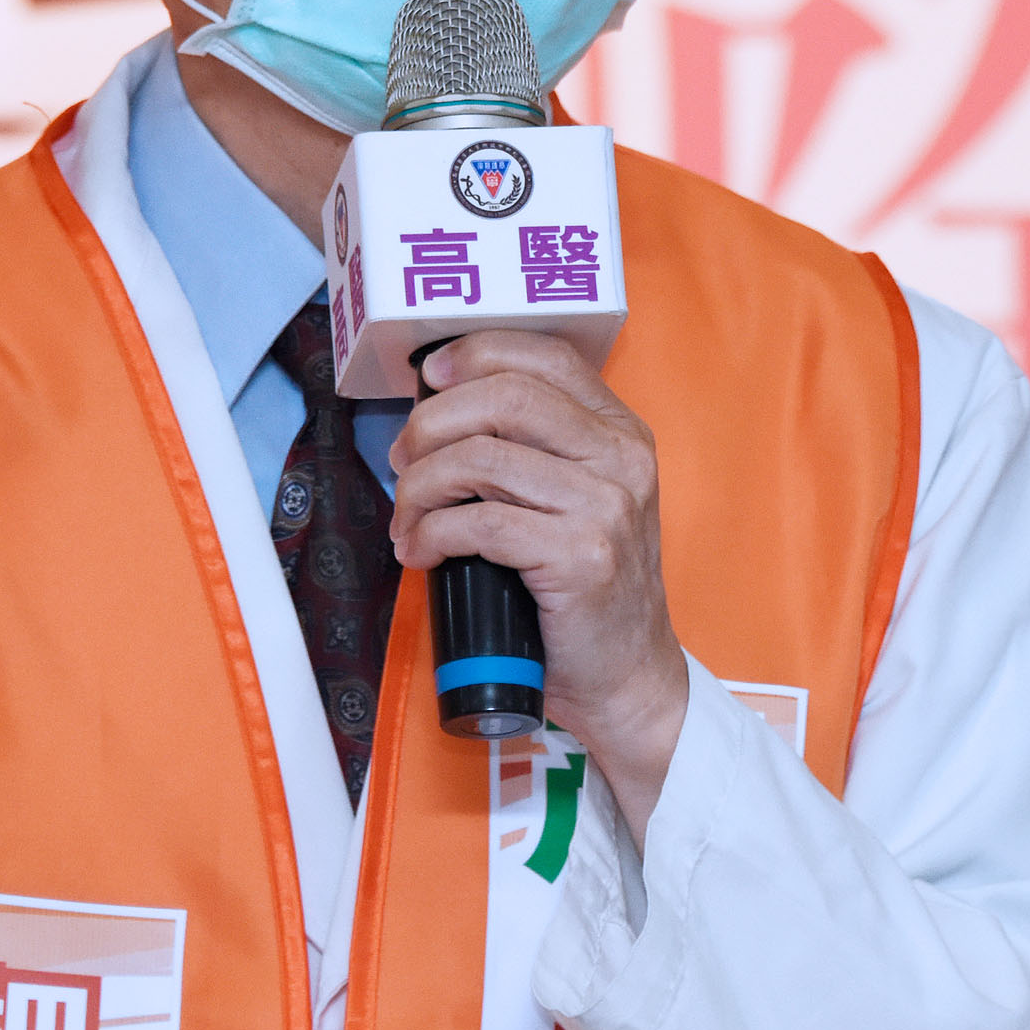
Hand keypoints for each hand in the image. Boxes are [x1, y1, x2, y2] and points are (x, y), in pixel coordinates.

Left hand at [386, 331, 688, 829]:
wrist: (627, 677)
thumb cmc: (583, 592)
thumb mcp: (576, 501)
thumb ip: (533, 451)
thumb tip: (436, 413)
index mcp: (622, 433)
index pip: (547, 356)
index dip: (477, 352)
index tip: (429, 377)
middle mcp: (622, 459)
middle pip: (504, 397)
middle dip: (431, 424)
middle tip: (402, 461)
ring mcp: (607, 506)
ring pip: (482, 458)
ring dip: (420, 487)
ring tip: (406, 520)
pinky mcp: (582, 557)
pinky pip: (480, 523)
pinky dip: (431, 534)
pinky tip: (418, 552)